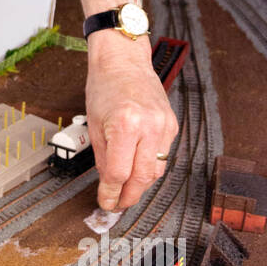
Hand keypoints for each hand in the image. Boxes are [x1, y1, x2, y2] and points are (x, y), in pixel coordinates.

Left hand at [84, 32, 178, 210]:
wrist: (124, 61)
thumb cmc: (105, 87)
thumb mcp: (94, 124)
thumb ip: (102, 158)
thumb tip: (108, 185)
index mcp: (124, 125)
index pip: (118, 173)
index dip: (111, 193)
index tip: (106, 203)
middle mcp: (148, 126)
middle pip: (142, 178)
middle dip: (129, 196)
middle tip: (118, 204)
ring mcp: (164, 125)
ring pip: (156, 170)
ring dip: (141, 184)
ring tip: (126, 190)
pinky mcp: (172, 125)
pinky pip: (163, 155)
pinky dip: (149, 165)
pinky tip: (138, 168)